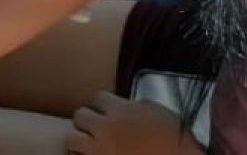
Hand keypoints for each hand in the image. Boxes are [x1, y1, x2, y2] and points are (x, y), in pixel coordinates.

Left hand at [68, 92, 203, 154]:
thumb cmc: (174, 140)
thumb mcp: (156, 112)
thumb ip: (134, 106)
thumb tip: (127, 104)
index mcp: (122, 110)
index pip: (98, 98)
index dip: (102, 106)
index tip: (107, 113)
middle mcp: (107, 128)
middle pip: (81, 115)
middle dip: (87, 122)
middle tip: (96, 131)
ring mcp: (101, 150)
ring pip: (72, 139)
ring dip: (79, 141)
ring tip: (89, 147)